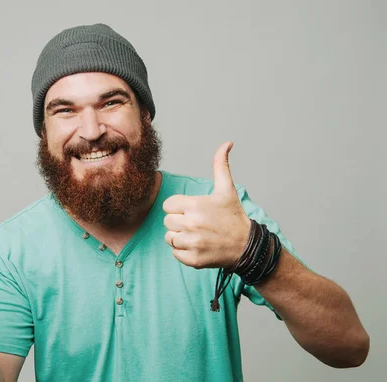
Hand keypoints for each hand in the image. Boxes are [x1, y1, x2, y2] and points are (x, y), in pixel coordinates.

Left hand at [162, 142, 250, 268]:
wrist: (246, 246)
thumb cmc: (233, 217)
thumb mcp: (227, 190)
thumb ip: (221, 166)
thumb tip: (227, 143)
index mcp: (195, 205)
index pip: (168, 205)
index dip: (178, 207)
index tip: (191, 211)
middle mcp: (192, 224)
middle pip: (167, 221)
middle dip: (179, 222)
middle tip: (196, 224)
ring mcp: (192, 242)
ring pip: (169, 238)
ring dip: (180, 237)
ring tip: (196, 235)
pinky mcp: (193, 259)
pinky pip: (175, 254)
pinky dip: (184, 252)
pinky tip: (198, 247)